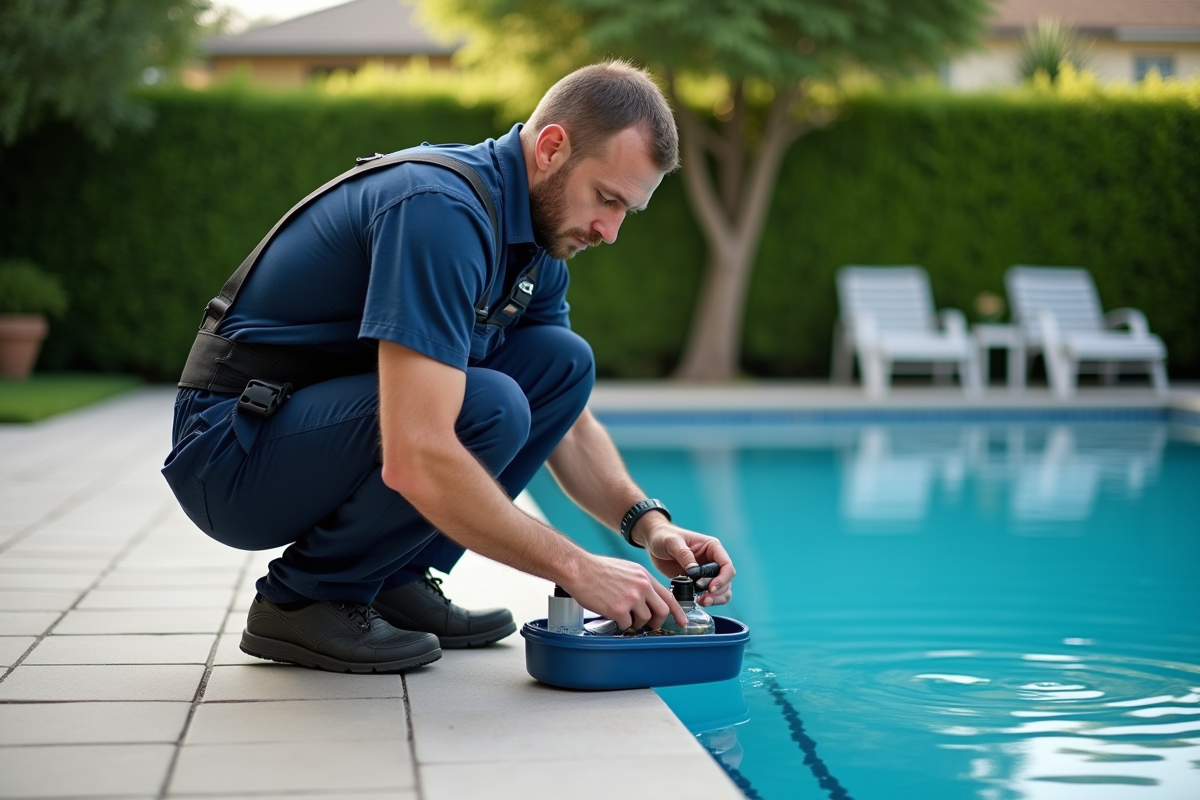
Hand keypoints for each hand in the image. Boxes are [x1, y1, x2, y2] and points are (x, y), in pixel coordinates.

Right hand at [562, 554, 685, 629]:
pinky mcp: (619, 609)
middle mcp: (641, 586)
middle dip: (657, 622)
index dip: (678, 611)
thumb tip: (645, 598)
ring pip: (644, 620)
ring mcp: (631, 598)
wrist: (579, 569)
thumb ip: (639, 582)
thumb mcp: (626, 569)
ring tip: (623, 617)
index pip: (669, 596)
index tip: (683, 621)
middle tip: (649, 625)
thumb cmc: (597, 569)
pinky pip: (626, 625)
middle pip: (662, 611)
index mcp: (644, 576)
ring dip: (635, 623)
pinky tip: (612, 617)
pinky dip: (621, 625)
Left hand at [634, 516, 735, 606]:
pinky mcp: (697, 581)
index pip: (726, 565)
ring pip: (722, 589)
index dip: (723, 578)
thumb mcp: (672, 542)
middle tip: (704, 598)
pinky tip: (698, 601)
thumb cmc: (663, 537)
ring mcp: (706, 572)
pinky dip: (708, 600)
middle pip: (727, 580)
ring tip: (703, 602)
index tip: (710, 588)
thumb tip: (694, 570)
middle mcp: (712, 560)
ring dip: (716, 598)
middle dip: (719, 591)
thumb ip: (684, 554)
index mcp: (712, 547)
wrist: (653, 542)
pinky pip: (709, 594)